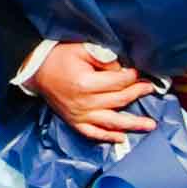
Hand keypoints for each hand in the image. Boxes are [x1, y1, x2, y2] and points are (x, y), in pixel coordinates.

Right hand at [27, 40, 156, 146]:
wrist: (37, 71)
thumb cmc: (59, 57)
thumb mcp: (81, 49)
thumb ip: (103, 57)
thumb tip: (121, 68)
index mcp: (86, 83)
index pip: (118, 82)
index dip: (132, 76)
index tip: (139, 72)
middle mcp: (85, 103)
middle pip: (119, 100)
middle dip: (137, 93)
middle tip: (150, 89)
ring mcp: (80, 115)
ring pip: (112, 122)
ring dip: (133, 124)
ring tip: (150, 125)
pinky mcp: (75, 122)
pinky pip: (94, 134)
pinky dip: (108, 137)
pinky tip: (122, 138)